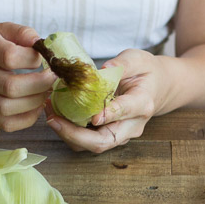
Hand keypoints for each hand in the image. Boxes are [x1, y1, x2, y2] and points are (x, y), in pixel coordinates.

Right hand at [0, 22, 56, 131]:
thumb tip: (41, 43)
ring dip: (35, 102)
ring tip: (45, 90)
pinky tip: (35, 105)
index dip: (32, 58)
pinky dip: (26, 119)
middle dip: (40, 83)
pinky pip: (6, 123)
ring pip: (8, 108)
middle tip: (52, 77)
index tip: (41, 56)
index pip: (10, 57)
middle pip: (11, 87)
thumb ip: (20, 32)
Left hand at [44, 49, 164, 152]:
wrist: (155, 87)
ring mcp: (119, 134)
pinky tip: (54, 114)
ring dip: (68, 134)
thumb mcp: (138, 59)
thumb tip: (103, 70)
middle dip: (77, 135)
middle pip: (105, 140)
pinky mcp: (107, 135)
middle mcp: (131, 125)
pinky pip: (85, 141)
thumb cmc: (145, 71)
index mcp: (142, 103)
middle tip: (54, 120)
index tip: (94, 115)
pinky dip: (68, 132)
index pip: (126, 111)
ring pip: (92, 145)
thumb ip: (122, 64)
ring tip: (49, 114)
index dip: (110, 114)